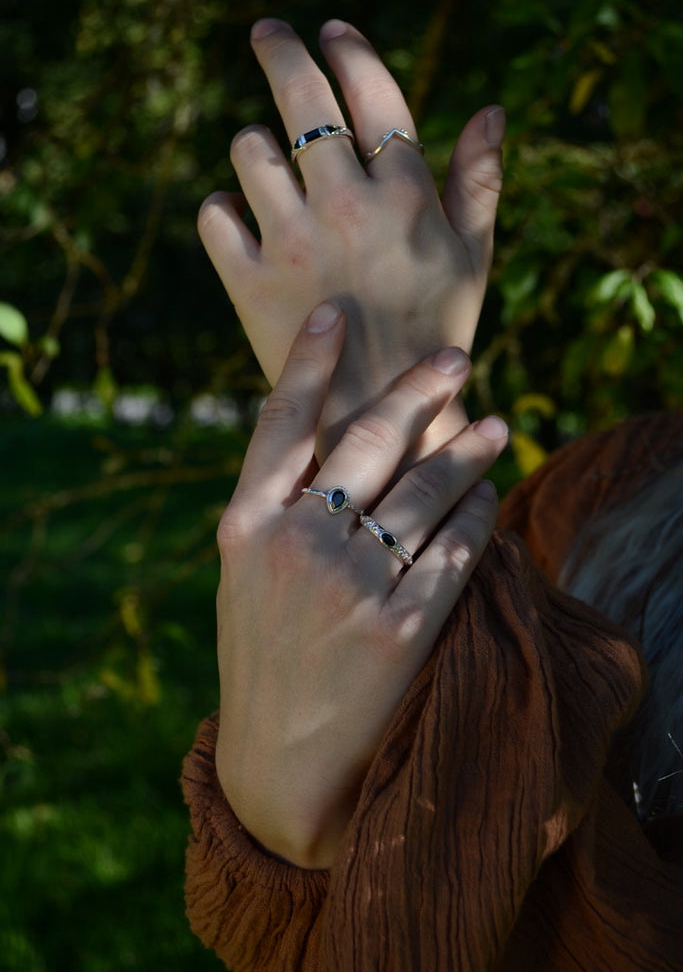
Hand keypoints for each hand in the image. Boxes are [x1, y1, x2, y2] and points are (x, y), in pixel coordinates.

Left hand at [198, 18, 504, 457]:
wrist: (381, 418)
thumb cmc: (434, 335)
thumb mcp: (472, 262)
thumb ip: (478, 183)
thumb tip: (491, 108)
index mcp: (407, 197)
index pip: (374, 96)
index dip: (351, 51)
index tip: (333, 29)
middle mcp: (348, 209)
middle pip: (305, 102)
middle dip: (281, 51)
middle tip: (269, 32)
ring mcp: (293, 245)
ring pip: (251, 152)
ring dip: (256, 145)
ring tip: (264, 156)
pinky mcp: (249, 284)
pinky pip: (214, 215)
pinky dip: (222, 208)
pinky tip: (241, 218)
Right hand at [214, 301, 507, 868]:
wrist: (278, 765)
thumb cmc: (260, 661)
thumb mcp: (242, 579)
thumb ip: (273, 510)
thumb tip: (322, 439)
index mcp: (245, 527)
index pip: (281, 424)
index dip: (308, 363)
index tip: (333, 314)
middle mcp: (296, 544)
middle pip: (368, 441)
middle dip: (419, 390)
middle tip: (457, 359)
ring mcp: (350, 586)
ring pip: (425, 491)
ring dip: (468, 453)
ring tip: (496, 427)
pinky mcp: (402, 629)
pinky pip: (455, 552)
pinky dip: (478, 519)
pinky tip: (490, 502)